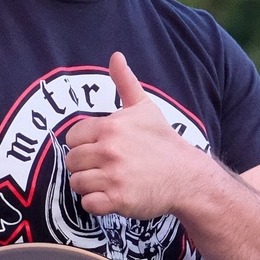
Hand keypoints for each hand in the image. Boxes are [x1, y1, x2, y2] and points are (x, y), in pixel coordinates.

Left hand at [63, 52, 212, 218]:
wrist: (186, 176)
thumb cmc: (163, 142)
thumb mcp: (145, 108)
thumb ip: (125, 81)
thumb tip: (116, 55)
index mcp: (111, 127)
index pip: (73, 137)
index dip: (85, 144)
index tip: (104, 149)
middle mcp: (109, 150)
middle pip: (72, 161)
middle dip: (87, 166)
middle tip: (110, 167)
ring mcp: (113, 176)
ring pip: (77, 183)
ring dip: (91, 185)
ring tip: (112, 181)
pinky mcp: (117, 200)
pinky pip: (88, 204)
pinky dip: (97, 204)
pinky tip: (113, 196)